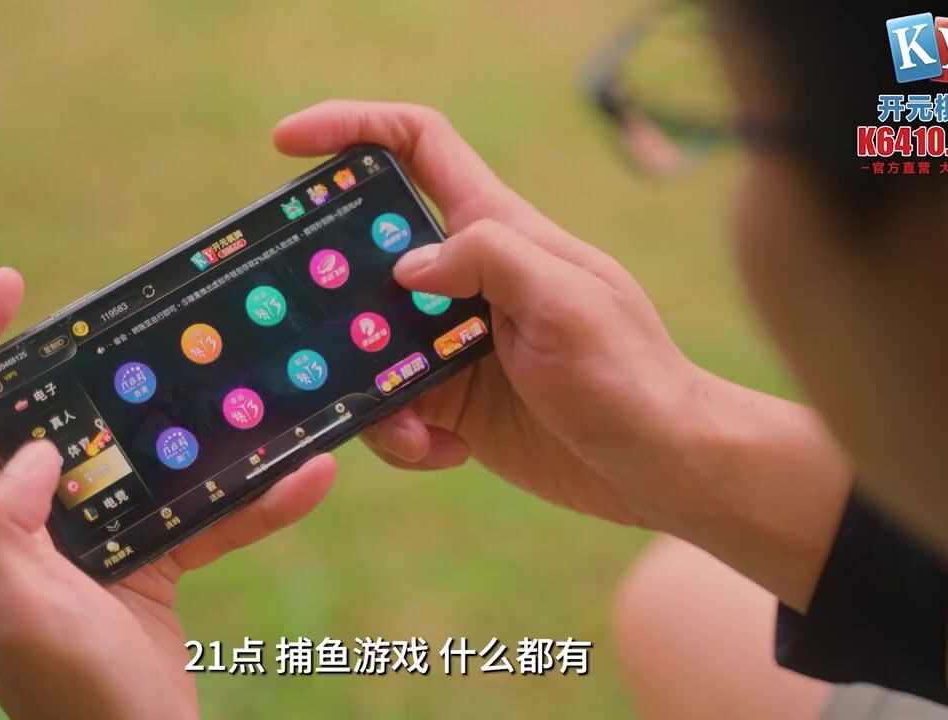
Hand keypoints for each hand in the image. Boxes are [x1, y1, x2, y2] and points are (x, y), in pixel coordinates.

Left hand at [0, 269, 335, 719]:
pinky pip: (201, 519)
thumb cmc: (75, 703)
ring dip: (188, 428)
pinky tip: (308, 479)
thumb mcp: (23, 617)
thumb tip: (36, 451)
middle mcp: (24, 530)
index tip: (12, 284)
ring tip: (236, 388)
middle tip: (138, 329)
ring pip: (130, 460)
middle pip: (38, 417)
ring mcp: (88, 548)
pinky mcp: (145, 570)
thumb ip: (4, 527)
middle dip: (84, 365)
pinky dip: (251, 502)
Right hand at [275, 101, 701, 525]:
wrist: (658, 467)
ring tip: (415, 431)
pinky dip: (402, 435)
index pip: (417, 147)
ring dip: (365, 386)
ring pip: (365, 340)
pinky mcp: (450, 399)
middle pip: (368, 252)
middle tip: (315, 335)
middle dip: (330, 290)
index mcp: (496, 231)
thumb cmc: (629, 376)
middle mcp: (466, 278)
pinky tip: (448, 452)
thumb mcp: (567, 303)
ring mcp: (451, 340)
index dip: (352, 127)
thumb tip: (405, 266)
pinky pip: (391, 406)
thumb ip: (488, 259)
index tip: (288, 143)